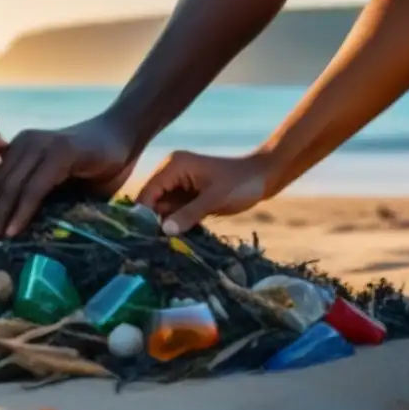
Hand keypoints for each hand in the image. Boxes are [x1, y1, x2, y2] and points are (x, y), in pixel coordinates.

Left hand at [0, 116, 135, 242]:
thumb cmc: (94, 164)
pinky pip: (34, 186)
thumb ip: (39, 197)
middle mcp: (25, 144)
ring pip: (11, 186)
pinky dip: (22, 211)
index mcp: (20, 149)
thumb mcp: (59, 182)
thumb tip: (14, 230)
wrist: (124, 136)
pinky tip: (14, 230)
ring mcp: (42, 146)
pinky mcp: (60, 152)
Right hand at [136, 150, 275, 234]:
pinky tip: (178, 235)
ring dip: (165, 224)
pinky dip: (176, 222)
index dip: (144, 213)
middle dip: (154, 220)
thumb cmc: (241, 183)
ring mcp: (179, 183)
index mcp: (174, 165)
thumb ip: (189, 214)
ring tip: (167, 243)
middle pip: (152, 200)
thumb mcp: (215, 199)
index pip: (149, 191)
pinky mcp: (187, 194)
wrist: (263, 177)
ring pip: (161, 207)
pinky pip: (174, 210)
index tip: (144, 237)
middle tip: (156, 244)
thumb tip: (164, 231)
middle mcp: (171, 171)